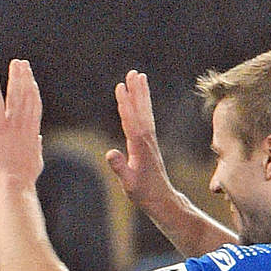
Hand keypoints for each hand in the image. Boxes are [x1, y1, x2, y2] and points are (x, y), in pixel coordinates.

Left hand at [0, 59, 43, 190]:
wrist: (14, 183)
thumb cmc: (24, 177)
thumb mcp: (36, 160)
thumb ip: (37, 146)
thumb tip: (39, 137)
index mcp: (33, 131)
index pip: (35, 104)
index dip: (33, 89)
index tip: (31, 78)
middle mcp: (25, 124)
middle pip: (26, 95)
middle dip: (25, 77)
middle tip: (22, 63)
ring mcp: (12, 125)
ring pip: (15, 95)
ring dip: (15, 78)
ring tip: (15, 64)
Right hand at [104, 70, 174, 209]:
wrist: (160, 198)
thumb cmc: (142, 192)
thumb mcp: (128, 183)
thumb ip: (119, 167)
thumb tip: (110, 153)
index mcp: (139, 146)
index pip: (130, 120)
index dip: (125, 103)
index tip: (121, 87)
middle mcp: (146, 139)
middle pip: (140, 110)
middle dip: (136, 91)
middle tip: (133, 73)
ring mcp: (149, 139)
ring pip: (145, 111)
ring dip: (141, 94)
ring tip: (139, 76)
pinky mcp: (149, 142)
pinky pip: (145, 118)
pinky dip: (143, 105)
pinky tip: (140, 98)